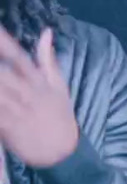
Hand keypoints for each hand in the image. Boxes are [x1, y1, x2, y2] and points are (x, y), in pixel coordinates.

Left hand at [0, 27, 76, 167]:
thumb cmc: (59, 116)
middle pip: (1, 73)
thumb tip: (45, 32)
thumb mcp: (59, 86)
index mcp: (39, 82)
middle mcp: (27, 93)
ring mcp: (16, 110)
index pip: (19, 57)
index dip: (4, 43)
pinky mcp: (8, 126)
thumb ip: (47, 59)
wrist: (63, 152)